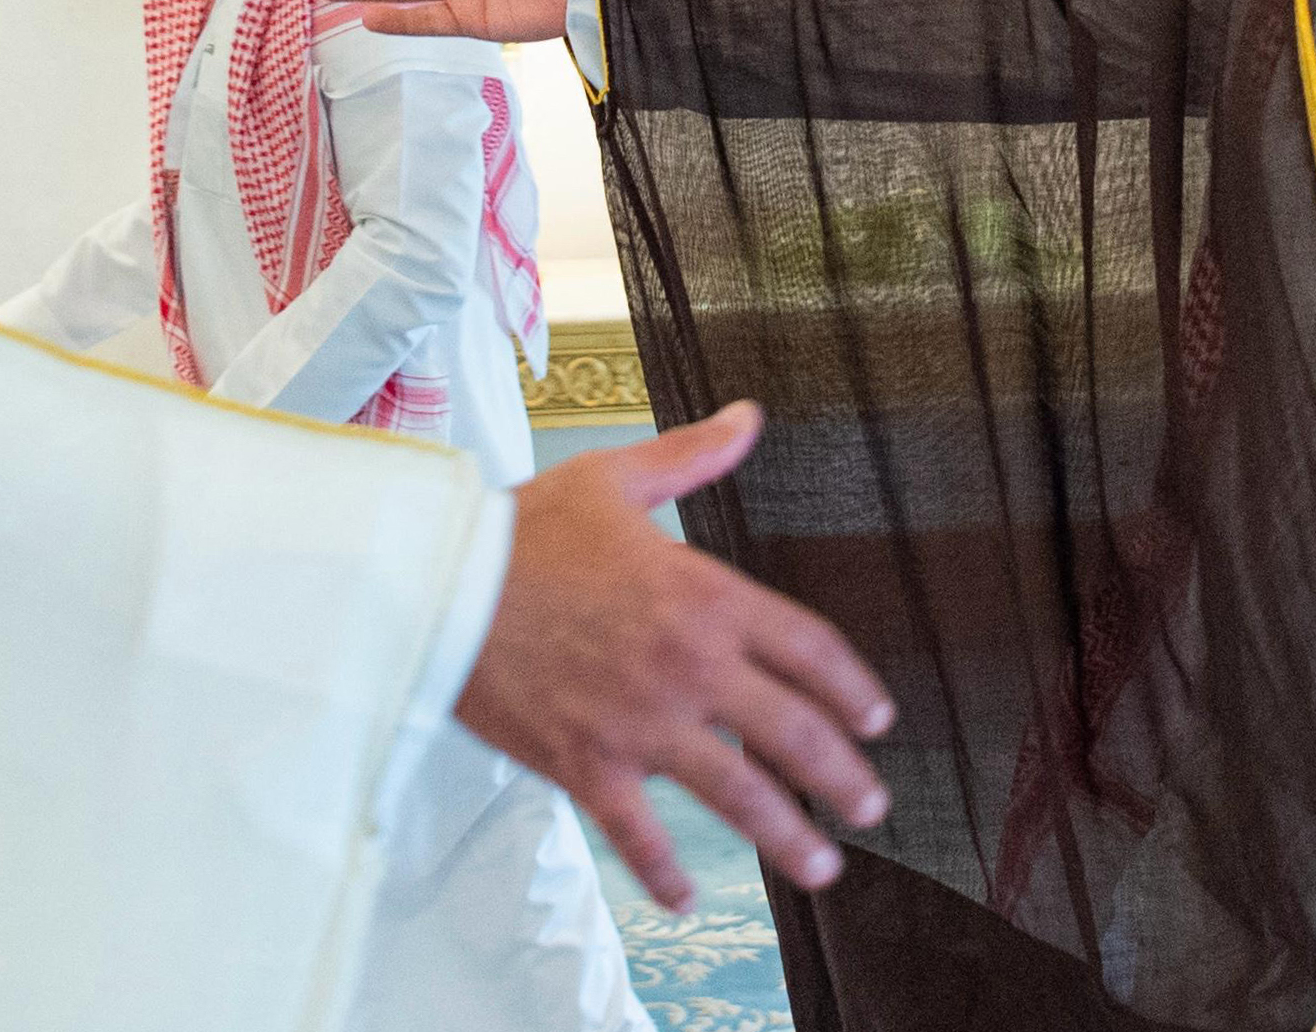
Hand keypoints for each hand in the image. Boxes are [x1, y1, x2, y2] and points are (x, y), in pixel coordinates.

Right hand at [459, 402, 893, 911]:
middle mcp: (687, 664)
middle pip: (792, 732)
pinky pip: (637, 833)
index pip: (807, 648)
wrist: (440, 580)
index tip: (875, 720)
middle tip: (870, 807)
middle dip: (841, 777)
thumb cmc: (523, 528)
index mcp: (704, 595)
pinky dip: (662, 871)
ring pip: (736, 794)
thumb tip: (747, 419)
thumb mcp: (613, 480)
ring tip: (822, 869)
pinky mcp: (587, 763)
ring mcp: (640, 722)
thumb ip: (691, 457)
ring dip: (786, 838)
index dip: (852, 689)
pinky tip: (683, 898)